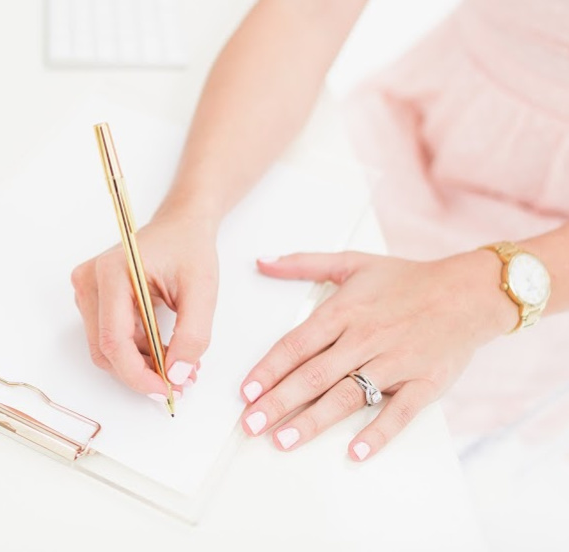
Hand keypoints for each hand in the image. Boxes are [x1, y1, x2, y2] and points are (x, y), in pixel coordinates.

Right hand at [71, 208, 218, 400]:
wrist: (181, 225)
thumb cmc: (189, 247)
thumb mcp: (203, 290)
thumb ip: (193, 335)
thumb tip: (177, 376)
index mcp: (113, 272)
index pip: (114, 340)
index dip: (138, 374)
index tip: (166, 389)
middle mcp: (91, 281)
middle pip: (107, 349)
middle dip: (142, 373)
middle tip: (180, 382)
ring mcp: (89, 290)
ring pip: (109, 348)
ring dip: (142, 365)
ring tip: (181, 366)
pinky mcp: (96, 298)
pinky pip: (112, 337)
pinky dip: (139, 352)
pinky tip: (167, 352)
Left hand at [239, 250, 515, 459]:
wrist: (467, 292)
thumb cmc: (407, 279)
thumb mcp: (352, 261)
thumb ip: (303, 263)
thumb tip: (263, 260)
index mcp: (345, 311)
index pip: (297, 343)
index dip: (268, 368)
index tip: (246, 391)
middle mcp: (365, 338)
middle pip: (314, 374)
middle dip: (278, 401)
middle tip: (250, 424)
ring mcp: (395, 362)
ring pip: (347, 396)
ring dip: (313, 421)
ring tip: (284, 441)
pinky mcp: (423, 383)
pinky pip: (398, 412)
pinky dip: (377, 433)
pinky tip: (354, 452)